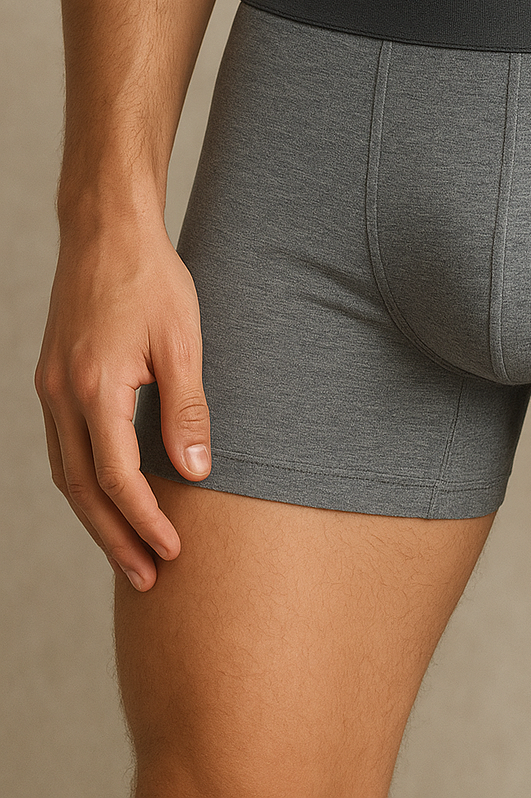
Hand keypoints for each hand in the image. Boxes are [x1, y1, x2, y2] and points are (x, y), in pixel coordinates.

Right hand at [35, 220, 210, 590]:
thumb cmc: (151, 281)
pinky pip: (63, 447)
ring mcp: (51, 389)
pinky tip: (108, 495)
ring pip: (67, 473)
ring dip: (96, 517)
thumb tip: (197, 473)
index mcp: (95, 390)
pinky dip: (85, 481)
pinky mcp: (54, 378)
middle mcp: (62, 396)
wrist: (106, 231)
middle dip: (115, 538)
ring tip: (128, 551)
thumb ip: (187, 411)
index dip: (146, 521)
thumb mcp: (183, 343)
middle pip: (83, 490)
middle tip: (146, 580)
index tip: (174, 553)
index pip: (119, 480)